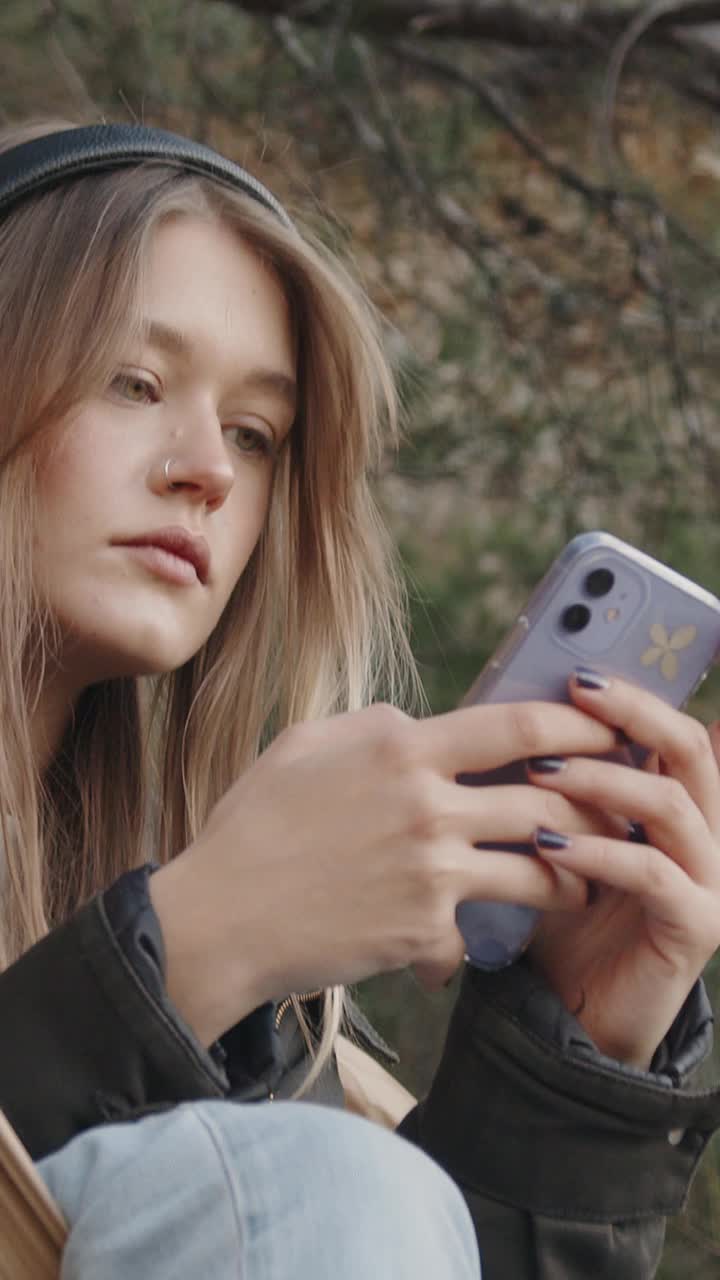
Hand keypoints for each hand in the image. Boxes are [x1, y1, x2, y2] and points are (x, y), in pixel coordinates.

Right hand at [150, 700, 616, 1044]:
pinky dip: (466, 939)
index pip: (519, 728)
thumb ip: (375, 725)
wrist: (221, 918)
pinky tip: (457, 945)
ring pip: (537, 872)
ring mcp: (432, 873)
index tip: (610, 729)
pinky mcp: (424, 931)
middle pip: (548, 801)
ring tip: (581, 881)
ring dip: (571, 877)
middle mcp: (428, 808)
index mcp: (401, 749)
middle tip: (618, 809)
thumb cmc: (254, 823)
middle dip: (597, 805)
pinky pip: (471, 933)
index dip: (579, 726)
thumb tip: (422, 723)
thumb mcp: (306, 743)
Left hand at [526, 671, 719, 1068]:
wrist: (570, 1010)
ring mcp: (709, 879)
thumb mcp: (560, 832)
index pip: (678, 729)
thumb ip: (559, 780)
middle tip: (577, 687)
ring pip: (669, 805)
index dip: (648, 694)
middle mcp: (707, 831)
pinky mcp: (697, 925)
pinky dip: (597, 852)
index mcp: (677, 802)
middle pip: (688, 749)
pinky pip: (651, 872)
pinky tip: (547, 844)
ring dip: (602, 779)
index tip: (591, 668)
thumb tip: (512, 709)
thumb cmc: (559, 911)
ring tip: (542, 771)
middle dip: (633, 710)